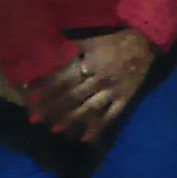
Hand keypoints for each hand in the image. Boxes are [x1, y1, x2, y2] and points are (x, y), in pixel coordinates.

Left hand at [28, 29, 154, 141]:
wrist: (146, 44)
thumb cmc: (117, 41)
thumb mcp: (94, 38)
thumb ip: (74, 43)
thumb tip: (53, 39)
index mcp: (90, 63)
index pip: (64, 77)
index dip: (47, 86)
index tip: (30, 94)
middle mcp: (98, 79)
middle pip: (72, 96)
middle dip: (53, 107)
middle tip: (35, 119)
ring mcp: (112, 91)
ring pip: (89, 108)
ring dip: (71, 119)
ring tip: (55, 129)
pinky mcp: (124, 99)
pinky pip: (111, 115)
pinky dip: (98, 127)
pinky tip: (85, 138)